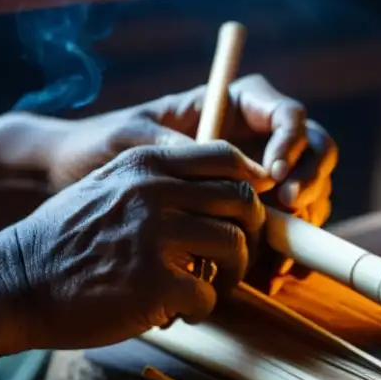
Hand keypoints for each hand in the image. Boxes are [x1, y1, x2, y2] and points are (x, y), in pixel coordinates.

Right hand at [0, 141, 271, 349]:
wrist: (12, 282)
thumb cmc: (62, 240)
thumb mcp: (105, 186)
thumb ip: (155, 179)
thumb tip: (217, 186)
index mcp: (146, 164)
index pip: (226, 157)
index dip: (248, 186)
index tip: (243, 214)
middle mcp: (155, 192)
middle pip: (242, 201)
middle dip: (248, 233)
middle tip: (232, 259)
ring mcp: (156, 236)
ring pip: (234, 247)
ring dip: (229, 275)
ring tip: (206, 289)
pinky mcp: (155, 284)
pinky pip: (208, 295)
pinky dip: (199, 310)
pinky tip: (175, 314)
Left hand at [46, 75, 335, 227]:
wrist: (69, 183)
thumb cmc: (96, 147)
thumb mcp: (131, 140)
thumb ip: (176, 144)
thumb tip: (225, 160)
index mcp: (232, 106)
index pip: (287, 116)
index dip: (291, 143)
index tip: (272, 176)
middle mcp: (251, 139)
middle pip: (312, 153)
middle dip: (309, 182)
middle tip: (289, 211)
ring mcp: (251, 180)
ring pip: (306, 195)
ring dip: (303, 223)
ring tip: (280, 254)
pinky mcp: (243, 219)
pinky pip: (282, 231)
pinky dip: (285, 253)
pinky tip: (274, 274)